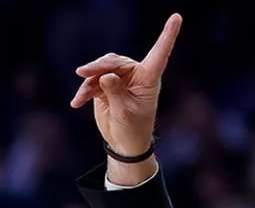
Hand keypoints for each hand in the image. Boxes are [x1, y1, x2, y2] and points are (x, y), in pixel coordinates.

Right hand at [70, 13, 181, 182]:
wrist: (124, 143)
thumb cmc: (132, 129)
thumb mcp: (125, 113)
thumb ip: (116, 93)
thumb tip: (107, 75)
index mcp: (149, 79)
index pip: (159, 53)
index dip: (168, 35)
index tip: (178, 17)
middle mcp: (135, 75)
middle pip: (116, 61)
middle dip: (98, 66)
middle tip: (82, 73)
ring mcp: (119, 79)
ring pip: (101, 69)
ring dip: (89, 80)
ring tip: (81, 94)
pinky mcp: (105, 86)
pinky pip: (92, 82)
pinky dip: (84, 91)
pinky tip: (77, 102)